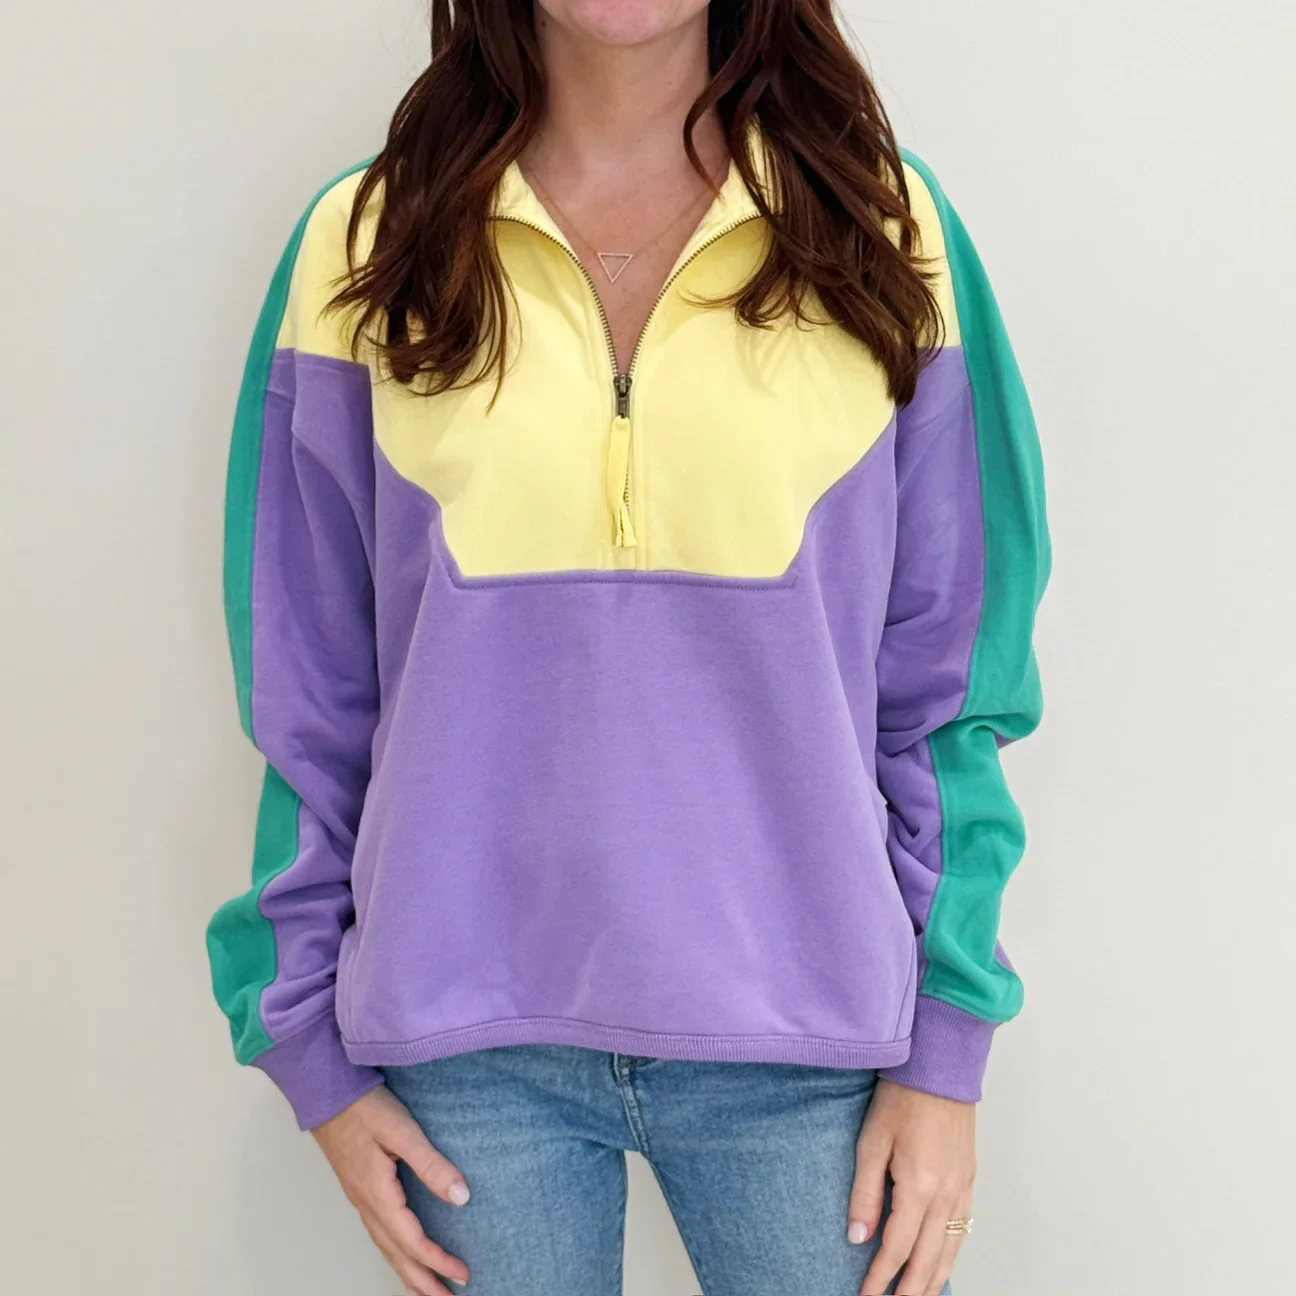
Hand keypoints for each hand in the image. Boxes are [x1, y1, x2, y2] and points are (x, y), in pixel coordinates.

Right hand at [311, 1085, 471, 1294]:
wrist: (327, 1093)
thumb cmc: (364, 1108)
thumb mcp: (401, 1131)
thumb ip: (431, 1164)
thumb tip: (461, 1197)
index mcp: (378, 1195)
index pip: (411, 1241)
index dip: (437, 1261)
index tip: (462, 1275)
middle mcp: (367, 1204)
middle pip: (396, 1256)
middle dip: (422, 1283)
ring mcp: (360, 1198)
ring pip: (385, 1248)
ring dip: (407, 1273)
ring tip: (428, 1291)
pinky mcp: (360, 1188)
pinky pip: (379, 1234)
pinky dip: (394, 1253)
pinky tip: (402, 1253)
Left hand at [848, 1077, 975, 1295]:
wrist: (940, 1069)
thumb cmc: (902, 1099)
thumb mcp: (871, 1142)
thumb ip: (865, 1193)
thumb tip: (857, 1236)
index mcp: (919, 1187)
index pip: (897, 1248)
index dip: (881, 1277)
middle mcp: (946, 1196)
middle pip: (928, 1259)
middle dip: (911, 1290)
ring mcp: (962, 1189)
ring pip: (951, 1250)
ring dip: (934, 1280)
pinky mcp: (969, 1180)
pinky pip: (964, 1230)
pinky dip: (952, 1255)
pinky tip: (942, 1264)